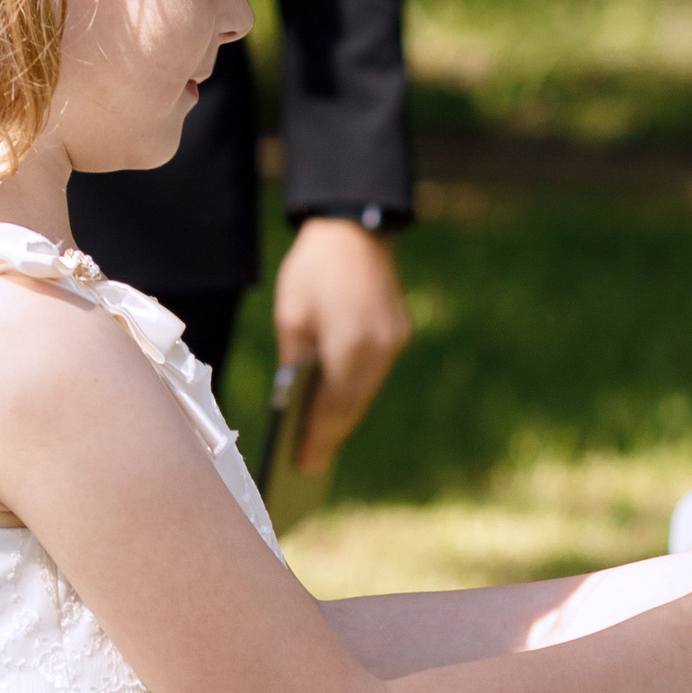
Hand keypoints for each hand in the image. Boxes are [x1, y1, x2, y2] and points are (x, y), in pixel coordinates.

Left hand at [272, 218, 412, 473]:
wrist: (356, 227)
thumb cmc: (313, 270)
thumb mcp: (291, 317)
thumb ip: (296, 363)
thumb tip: (297, 403)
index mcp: (350, 346)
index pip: (332, 406)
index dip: (316, 439)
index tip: (302, 465)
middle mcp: (380, 349)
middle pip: (353, 405)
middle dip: (331, 435)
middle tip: (310, 465)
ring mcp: (395, 342)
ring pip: (366, 391)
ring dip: (344, 416)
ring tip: (321, 442)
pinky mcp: (400, 333)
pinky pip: (375, 374)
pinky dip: (355, 392)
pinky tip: (337, 406)